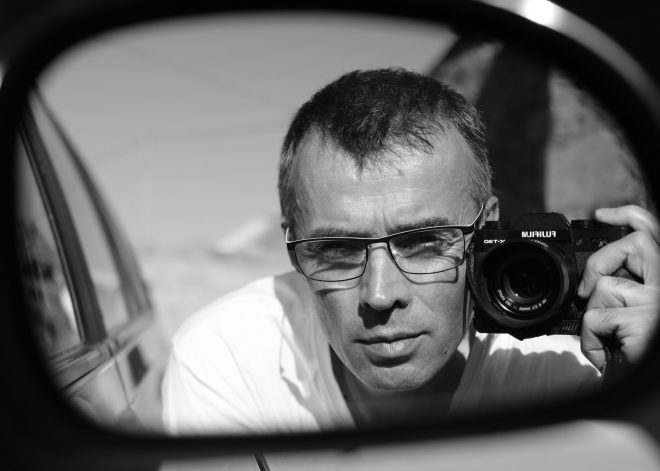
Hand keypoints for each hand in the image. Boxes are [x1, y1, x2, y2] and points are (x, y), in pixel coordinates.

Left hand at [578, 205, 659, 371]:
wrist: (640, 401)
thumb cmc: (631, 353)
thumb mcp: (629, 312)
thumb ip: (622, 285)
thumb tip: (595, 270)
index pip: (653, 233)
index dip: (629, 215)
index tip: (601, 214)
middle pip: (635, 244)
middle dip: (601, 261)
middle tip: (589, 289)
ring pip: (608, 284)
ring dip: (593, 314)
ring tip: (607, 337)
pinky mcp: (646, 323)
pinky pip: (595, 317)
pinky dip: (589, 338)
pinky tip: (605, 352)